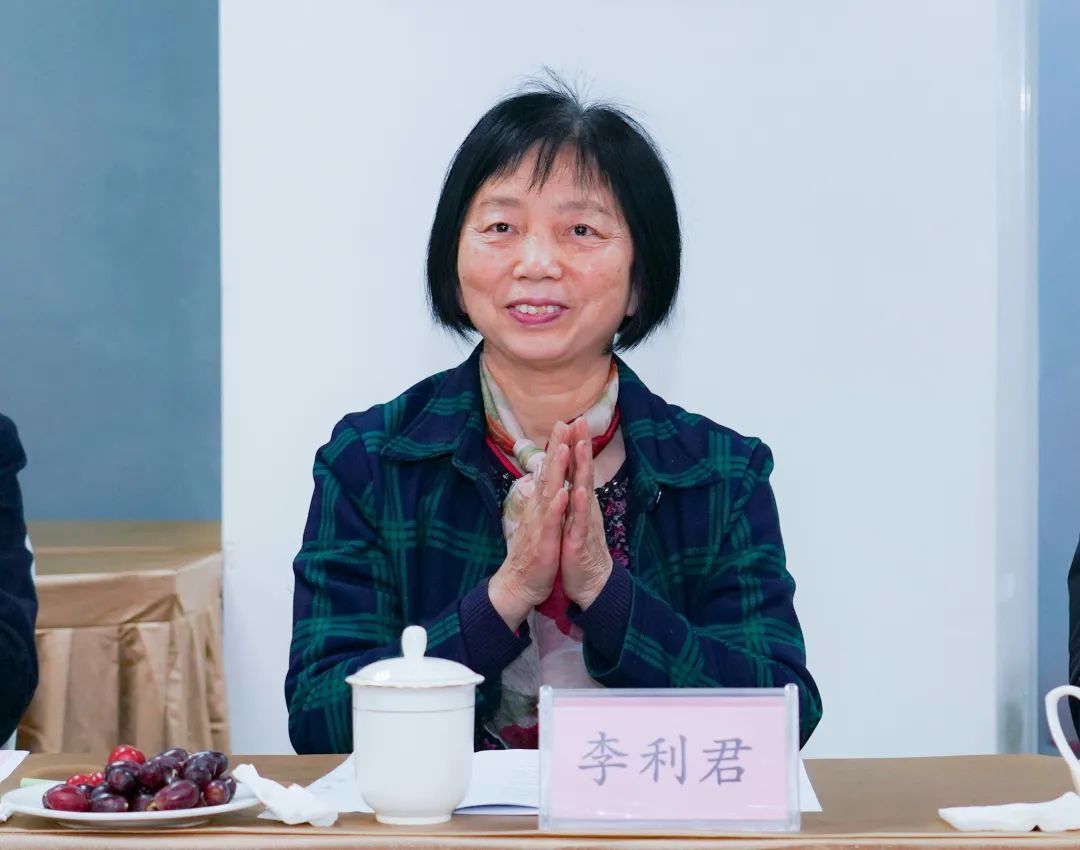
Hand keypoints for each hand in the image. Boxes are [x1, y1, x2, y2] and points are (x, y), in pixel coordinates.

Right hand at [488, 420, 571, 629]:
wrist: (519, 584)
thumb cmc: (534, 553)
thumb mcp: (540, 522)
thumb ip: (544, 500)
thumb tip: (547, 481)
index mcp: (541, 504)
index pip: (549, 471)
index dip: (557, 448)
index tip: (565, 425)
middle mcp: (538, 509)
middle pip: (547, 473)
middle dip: (556, 448)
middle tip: (563, 424)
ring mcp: (540, 524)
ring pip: (549, 492)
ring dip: (556, 470)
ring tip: (564, 448)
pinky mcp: (544, 542)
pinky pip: (551, 523)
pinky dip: (557, 507)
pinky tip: (563, 493)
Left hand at [560, 417, 613, 609]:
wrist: (590, 582)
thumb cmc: (578, 549)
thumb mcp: (573, 518)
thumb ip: (572, 497)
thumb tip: (570, 476)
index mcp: (580, 502)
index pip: (578, 468)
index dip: (576, 445)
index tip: (574, 421)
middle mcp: (585, 507)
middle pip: (584, 471)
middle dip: (582, 446)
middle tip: (581, 421)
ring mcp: (584, 521)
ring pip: (584, 489)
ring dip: (583, 467)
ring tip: (582, 446)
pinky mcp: (579, 539)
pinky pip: (579, 520)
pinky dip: (579, 504)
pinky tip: (578, 489)